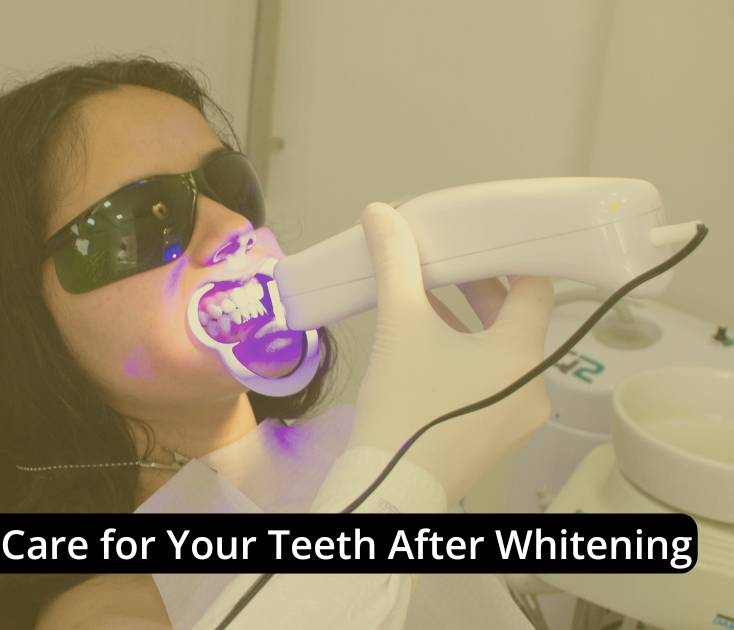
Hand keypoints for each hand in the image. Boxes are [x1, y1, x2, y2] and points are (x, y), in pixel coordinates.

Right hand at [348, 202, 553, 506]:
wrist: (389, 488)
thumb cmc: (404, 407)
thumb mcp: (399, 327)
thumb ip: (394, 264)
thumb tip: (380, 214)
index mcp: (522, 355)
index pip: (536, 288)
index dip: (512, 259)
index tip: (487, 241)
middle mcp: (533, 388)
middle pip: (516, 322)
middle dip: (478, 291)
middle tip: (444, 267)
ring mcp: (517, 419)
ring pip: (501, 355)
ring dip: (469, 326)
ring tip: (426, 305)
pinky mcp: (496, 439)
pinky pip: (492, 384)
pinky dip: (467, 360)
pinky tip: (428, 352)